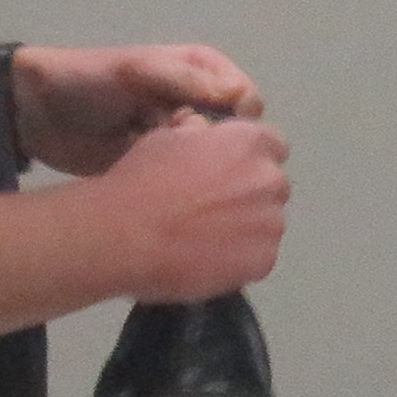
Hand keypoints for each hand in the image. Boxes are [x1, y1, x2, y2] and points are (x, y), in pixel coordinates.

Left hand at [10, 41, 260, 177]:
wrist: (38, 114)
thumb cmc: (88, 80)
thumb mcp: (136, 69)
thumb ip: (185, 79)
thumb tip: (238, 98)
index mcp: (204, 72)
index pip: (246, 99)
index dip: (231, 117)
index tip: (194, 123)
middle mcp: (200, 105)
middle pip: (236, 135)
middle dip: (211, 145)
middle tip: (170, 144)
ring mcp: (181, 138)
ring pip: (213, 162)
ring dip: (192, 166)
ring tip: (153, 159)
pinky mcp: (163, 168)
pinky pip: (187, 182)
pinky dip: (177, 183)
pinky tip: (152, 179)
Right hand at [91, 111, 289, 303]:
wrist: (123, 237)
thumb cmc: (139, 182)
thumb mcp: (165, 138)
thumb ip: (198, 135)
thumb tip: (205, 135)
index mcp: (249, 143)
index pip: (272, 145)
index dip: (246, 158)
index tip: (225, 170)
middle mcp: (270, 180)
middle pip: (271, 185)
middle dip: (249, 192)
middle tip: (210, 207)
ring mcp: (271, 224)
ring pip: (267, 223)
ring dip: (246, 226)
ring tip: (205, 238)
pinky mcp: (263, 261)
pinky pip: (258, 256)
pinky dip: (239, 258)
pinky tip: (207, 259)